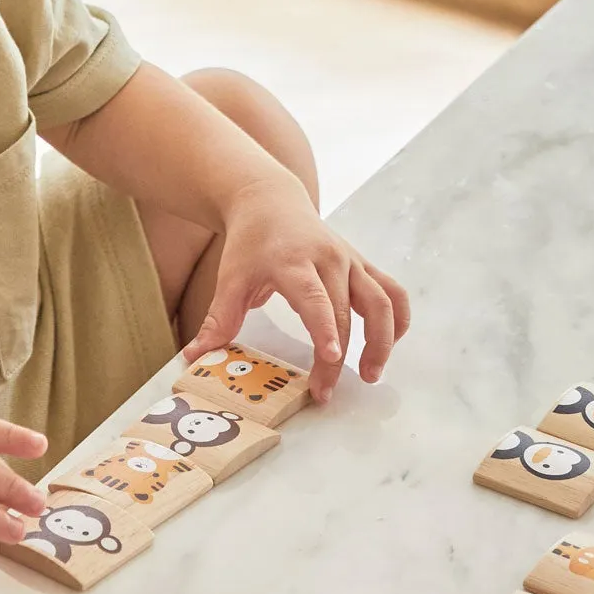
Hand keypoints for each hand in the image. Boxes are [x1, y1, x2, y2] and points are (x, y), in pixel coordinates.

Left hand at [182, 182, 410, 401]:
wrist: (271, 201)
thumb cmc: (250, 244)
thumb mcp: (230, 279)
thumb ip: (218, 320)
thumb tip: (194, 357)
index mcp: (294, 262)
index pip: (315, 298)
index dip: (325, 328)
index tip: (331, 358)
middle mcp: (329, 260)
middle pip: (345, 313)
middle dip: (340, 357)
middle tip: (325, 392)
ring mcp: (351, 261)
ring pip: (383, 302)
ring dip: (382, 341)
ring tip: (370, 374)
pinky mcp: (364, 265)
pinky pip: (393, 293)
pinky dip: (398, 320)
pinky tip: (388, 345)